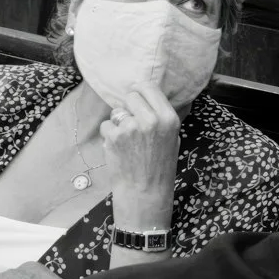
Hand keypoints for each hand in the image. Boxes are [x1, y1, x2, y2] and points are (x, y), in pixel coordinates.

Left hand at [98, 82, 181, 209]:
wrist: (145, 191)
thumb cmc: (159, 166)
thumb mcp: (171, 137)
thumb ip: (160, 115)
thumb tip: (146, 93)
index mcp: (168, 118)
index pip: (149, 87)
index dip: (139, 92)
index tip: (136, 100)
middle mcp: (151, 120)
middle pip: (131, 96)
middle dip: (128, 108)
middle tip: (131, 124)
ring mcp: (131, 127)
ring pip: (117, 112)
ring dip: (118, 123)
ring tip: (127, 141)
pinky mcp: (114, 136)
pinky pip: (106, 125)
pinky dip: (109, 136)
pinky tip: (118, 149)